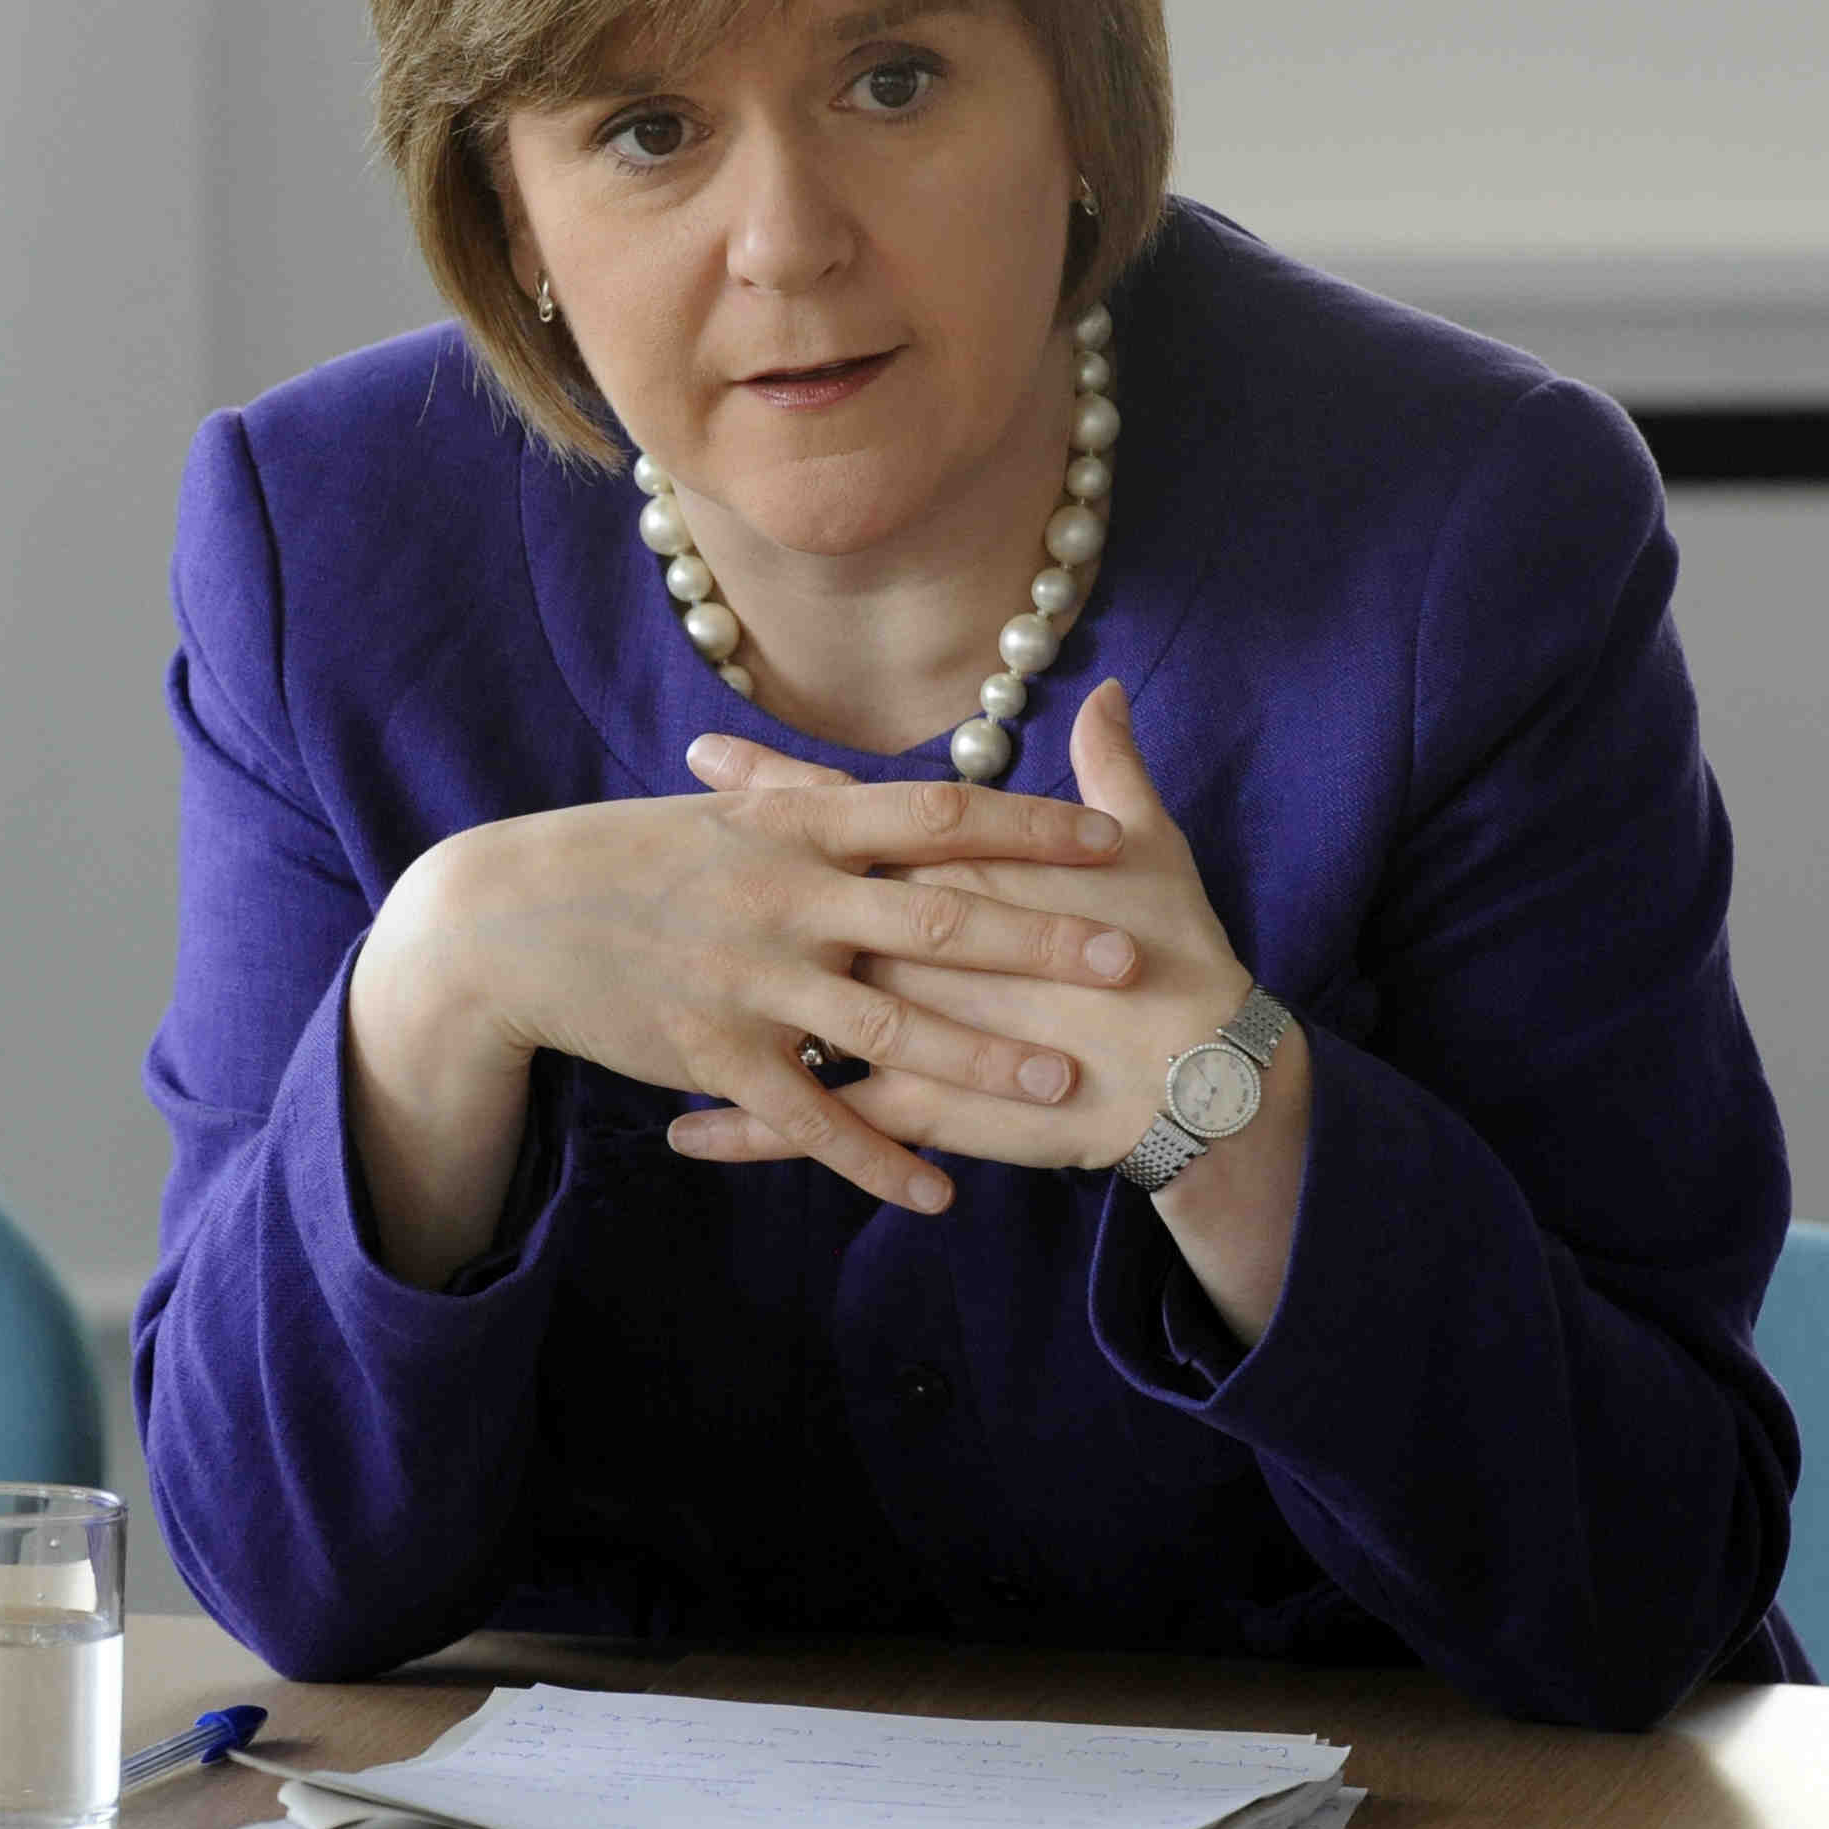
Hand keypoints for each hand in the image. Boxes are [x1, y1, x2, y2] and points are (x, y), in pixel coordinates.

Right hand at [355, 771, 1141, 1226]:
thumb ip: (811, 798)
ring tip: (1063, 1084)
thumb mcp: (719, 812)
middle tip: (1128, 962)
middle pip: (933, 918)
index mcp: (794, 829)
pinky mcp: (711, 1053)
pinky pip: (810, 1115)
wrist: (506, 920)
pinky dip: (875, 1157)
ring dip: (979, 1058)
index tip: (1109, 839)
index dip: (1026, 827)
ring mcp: (748, 979)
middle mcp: (782, 898)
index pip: (935, 816)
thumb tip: (891, 788)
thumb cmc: (621, 859)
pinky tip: (936, 1191)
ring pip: (886, 1025)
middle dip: (1037, 943)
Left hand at [663, 678, 1259, 1176]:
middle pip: (790, 897)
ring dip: (704, 1000)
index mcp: (956, 870)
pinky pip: (817, 1122)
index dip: (771, 786)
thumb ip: (1110, 768)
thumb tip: (1106, 692)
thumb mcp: (1148, 847)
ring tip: (624, 995)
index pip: (845, 814)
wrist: (1204, 1069)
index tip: (703, 756)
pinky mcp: (920, 1105)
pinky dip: (749, 1132)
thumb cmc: (1179, 953)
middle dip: (709, 875)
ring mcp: (909, 1022)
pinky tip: (683, 1135)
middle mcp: (913, 939)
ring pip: (785, 1007)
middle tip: (632, 856)